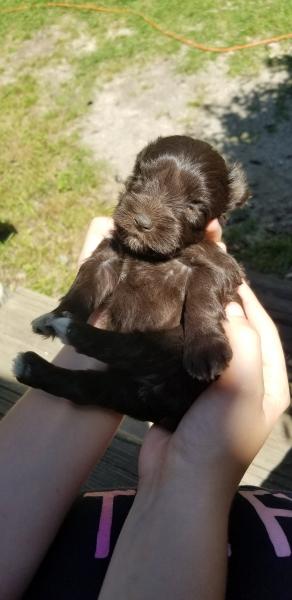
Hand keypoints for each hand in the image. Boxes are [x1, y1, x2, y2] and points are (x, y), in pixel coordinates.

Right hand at [138, 221, 289, 495]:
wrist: (177, 483)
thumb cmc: (217, 436)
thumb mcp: (243, 386)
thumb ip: (243, 341)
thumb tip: (228, 306)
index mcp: (269, 380)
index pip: (261, 326)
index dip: (245, 295)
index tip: (224, 265)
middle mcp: (246, 381)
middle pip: (235, 332)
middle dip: (218, 303)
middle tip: (197, 271)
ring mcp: (214, 389)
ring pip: (207, 343)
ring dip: (195, 318)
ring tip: (177, 287)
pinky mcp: (185, 394)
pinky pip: (184, 358)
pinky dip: (176, 337)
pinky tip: (161, 318)